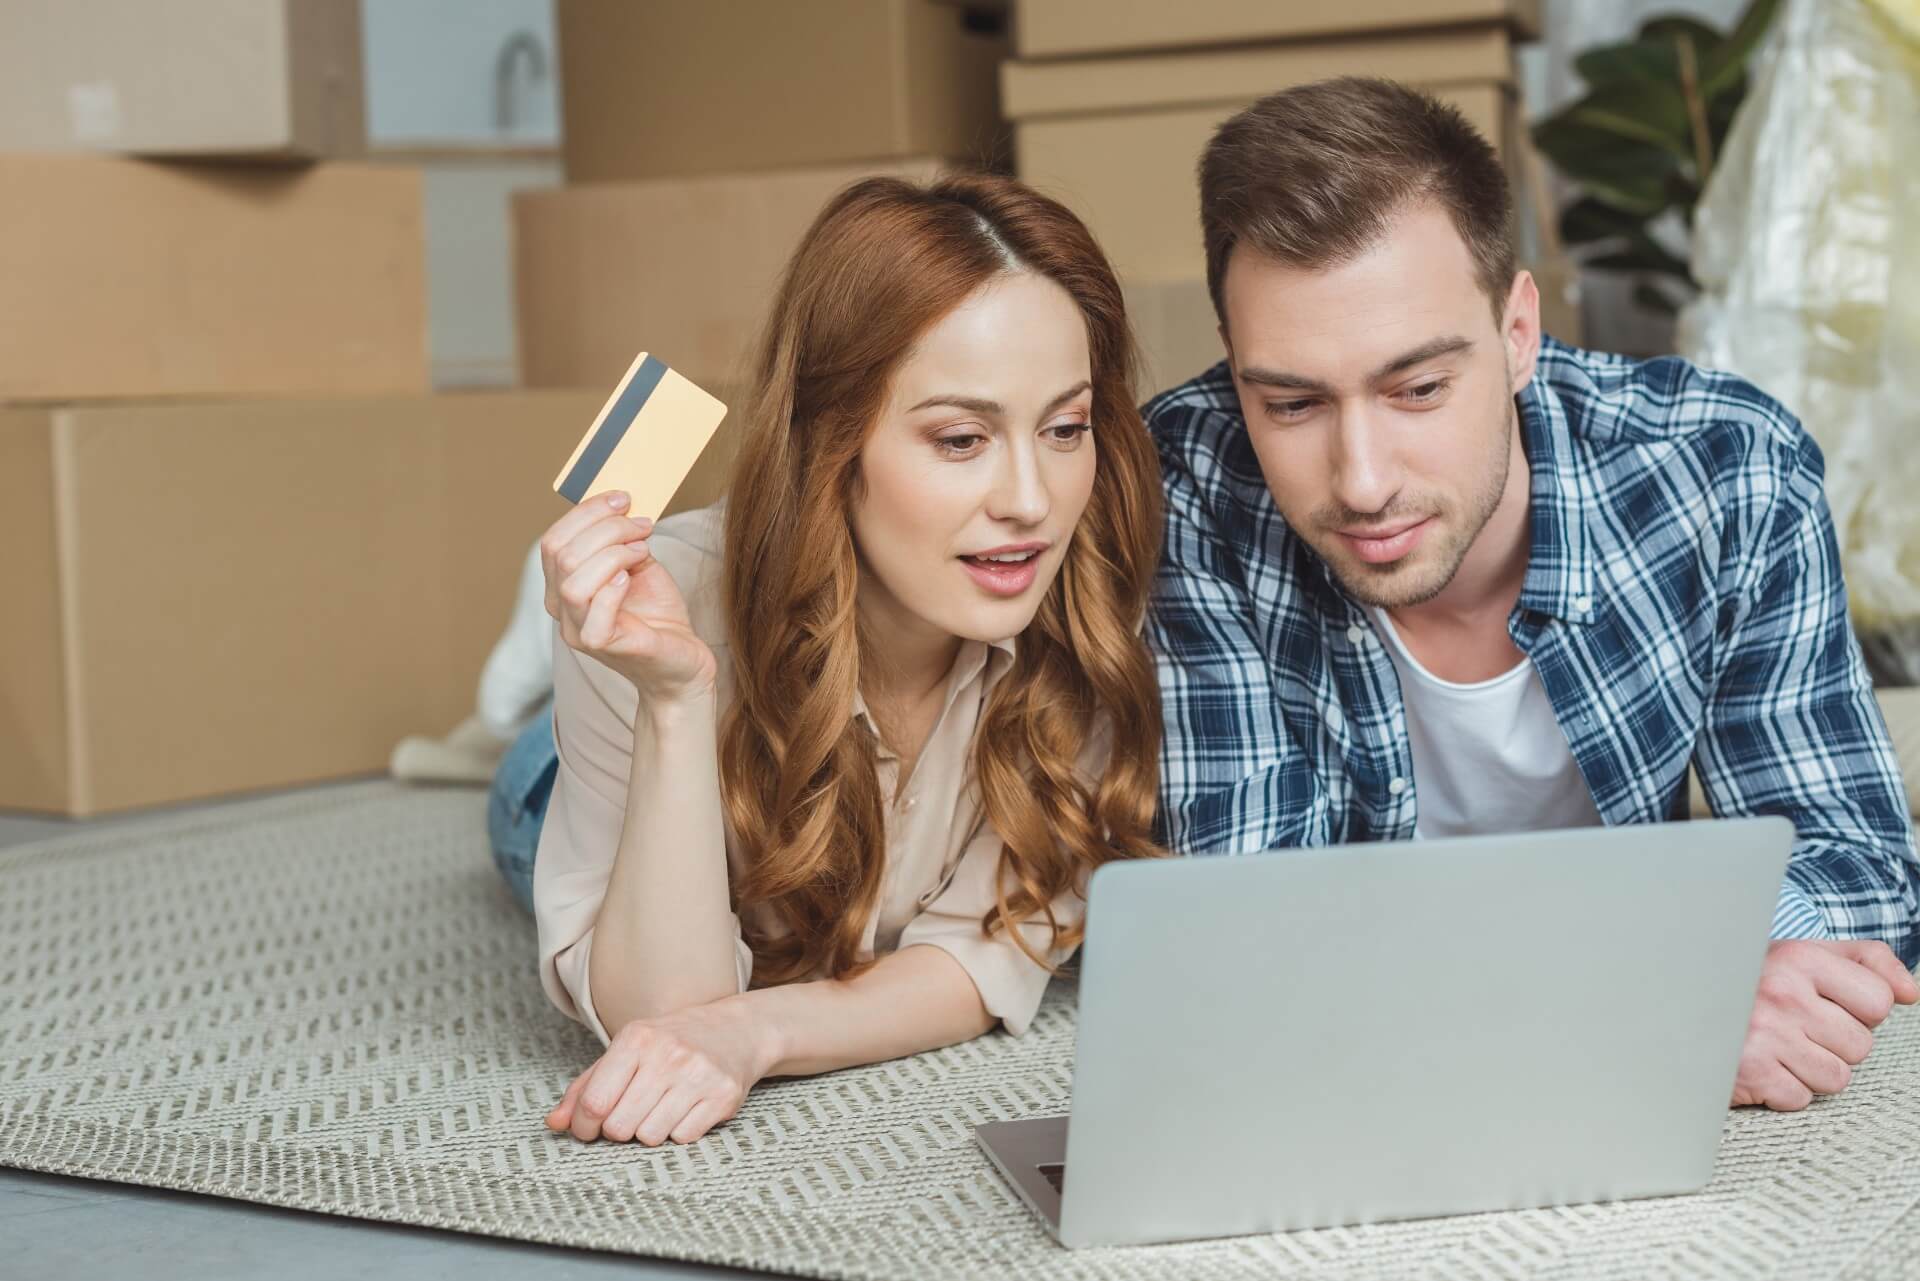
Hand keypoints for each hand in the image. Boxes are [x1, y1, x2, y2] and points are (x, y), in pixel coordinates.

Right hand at [539, 490, 716, 705]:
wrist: (682, 661)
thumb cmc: (658, 615)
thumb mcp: (636, 567)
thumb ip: (621, 541)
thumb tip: (621, 505)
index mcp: (562, 584)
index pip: (553, 540)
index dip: (586, 512)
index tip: (622, 498)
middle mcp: (560, 608)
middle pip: (562, 553)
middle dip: (606, 527)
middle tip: (643, 525)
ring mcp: (576, 630)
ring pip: (573, 579)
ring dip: (614, 553)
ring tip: (644, 551)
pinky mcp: (601, 646)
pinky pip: (593, 611)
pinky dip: (612, 587)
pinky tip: (631, 578)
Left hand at [545, 997, 772, 1144]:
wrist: (735, 1030)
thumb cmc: (670, 1043)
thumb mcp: (625, 1052)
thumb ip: (585, 1087)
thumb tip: (554, 1123)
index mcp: (637, 1039)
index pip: (594, 1101)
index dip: (584, 1125)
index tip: (588, 1128)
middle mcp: (668, 1054)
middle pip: (620, 1127)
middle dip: (618, 1130)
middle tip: (629, 1115)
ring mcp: (698, 1075)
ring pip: (651, 1137)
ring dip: (649, 1132)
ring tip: (659, 1109)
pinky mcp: (723, 1096)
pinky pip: (683, 1138)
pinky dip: (678, 1132)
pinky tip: (684, 1110)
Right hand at [1731, 939, 1919, 1109]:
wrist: (1670, 1007)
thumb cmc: (1747, 983)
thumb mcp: (1801, 956)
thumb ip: (1865, 962)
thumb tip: (1912, 993)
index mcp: (1798, 957)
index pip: (1879, 1000)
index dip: (1857, 1009)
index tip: (1822, 1003)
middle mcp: (1781, 993)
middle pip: (1861, 1045)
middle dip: (1832, 1042)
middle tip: (1792, 1027)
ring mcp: (1764, 1035)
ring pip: (1837, 1077)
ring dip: (1809, 1070)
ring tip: (1776, 1047)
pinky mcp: (1750, 1074)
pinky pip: (1801, 1099)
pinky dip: (1781, 1089)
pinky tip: (1758, 1065)